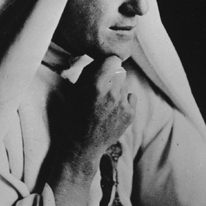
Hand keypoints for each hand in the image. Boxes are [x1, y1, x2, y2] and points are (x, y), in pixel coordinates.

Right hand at [61, 56, 136, 173]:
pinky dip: (124, 101)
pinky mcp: (130, 114)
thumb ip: (88, 73)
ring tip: (106, 103)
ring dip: (117, 90)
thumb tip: (99, 61)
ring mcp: (123, 104)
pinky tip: (113, 110)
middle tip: (103, 88)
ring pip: (125, 86)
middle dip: (112, 77)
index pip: (113, 60)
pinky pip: (131, 97)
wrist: (83, 145)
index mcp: (96, 85)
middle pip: (120, 72)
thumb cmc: (74, 117)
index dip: (108, 63)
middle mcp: (112, 93)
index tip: (105, 68)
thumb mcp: (74, 92)